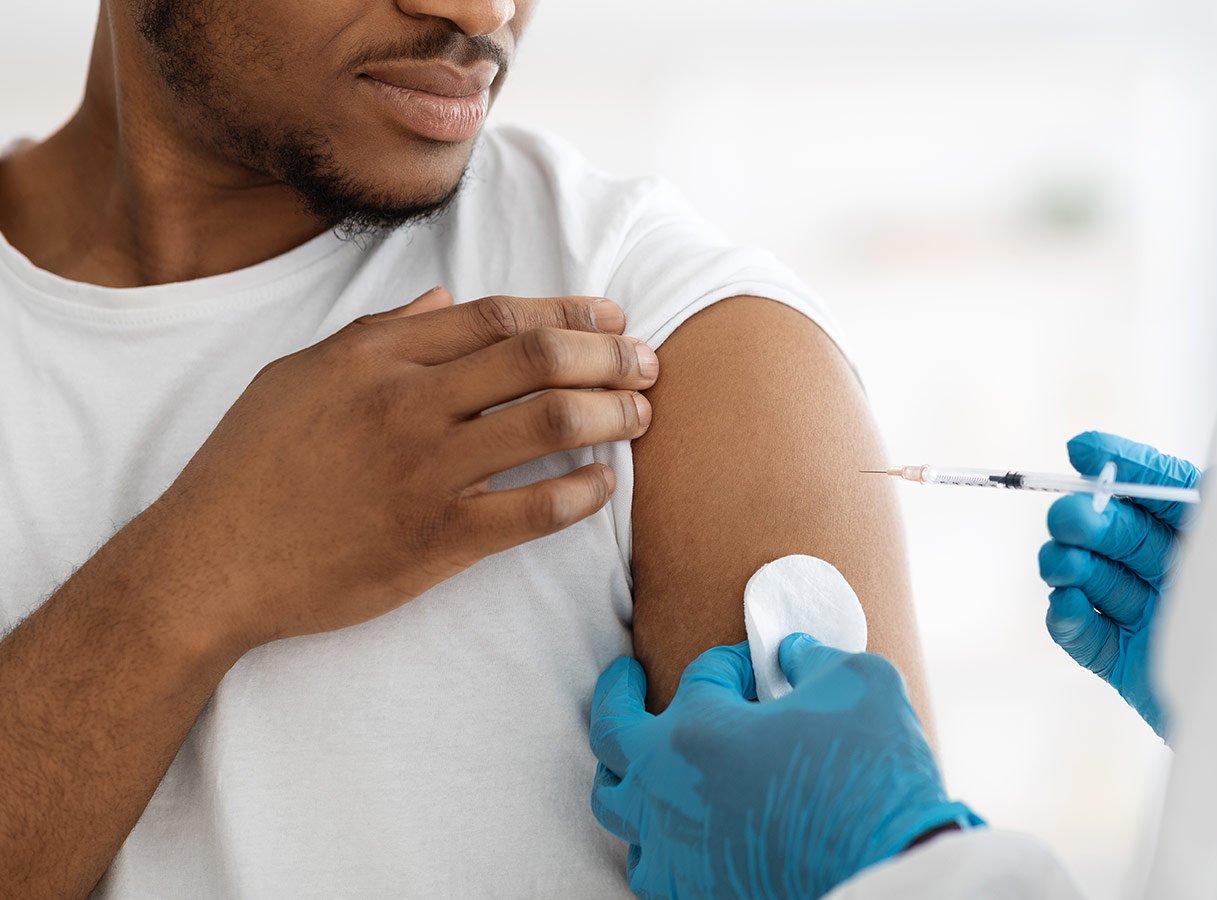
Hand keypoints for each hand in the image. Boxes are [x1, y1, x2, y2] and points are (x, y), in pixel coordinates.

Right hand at [135, 288, 656, 652]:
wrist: (209, 563)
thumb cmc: (251, 467)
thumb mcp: (299, 375)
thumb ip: (377, 332)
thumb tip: (441, 297)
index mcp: (377, 357)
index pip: (498, 316)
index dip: (569, 312)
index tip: (613, 318)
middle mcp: (408, 403)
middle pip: (538, 358)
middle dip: (610, 356)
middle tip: (649, 363)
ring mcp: (425, 470)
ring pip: (548, 422)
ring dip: (611, 414)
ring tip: (643, 414)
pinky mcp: (437, 538)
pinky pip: (533, 509)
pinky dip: (582, 492)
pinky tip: (605, 483)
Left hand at [589, 636, 979, 899]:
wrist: (887, 873)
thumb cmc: (872, 775)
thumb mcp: (859, 683)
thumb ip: (814, 657)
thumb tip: (792, 653)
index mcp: (698, 730)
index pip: (701, 675)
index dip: (734, 661)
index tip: (760, 664)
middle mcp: (667, 790)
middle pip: (611, 734)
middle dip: (617, 694)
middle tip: (625, 676)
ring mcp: (673, 848)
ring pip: (616, 806)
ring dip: (624, 773)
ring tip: (636, 759)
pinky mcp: (691, 893)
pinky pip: (647, 865)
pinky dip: (652, 839)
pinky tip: (674, 828)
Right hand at [1037, 432, 1200, 737]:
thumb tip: (1180, 469)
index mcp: (1211, 536)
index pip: (1162, 489)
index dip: (1123, 465)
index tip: (1082, 448)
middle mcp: (1176, 571)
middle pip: (1119, 532)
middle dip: (1087, 518)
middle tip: (1069, 517)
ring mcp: (1149, 617)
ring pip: (1092, 578)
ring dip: (1069, 565)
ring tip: (1062, 562)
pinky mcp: (1128, 664)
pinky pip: (1087, 636)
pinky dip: (1069, 618)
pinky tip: (1064, 602)